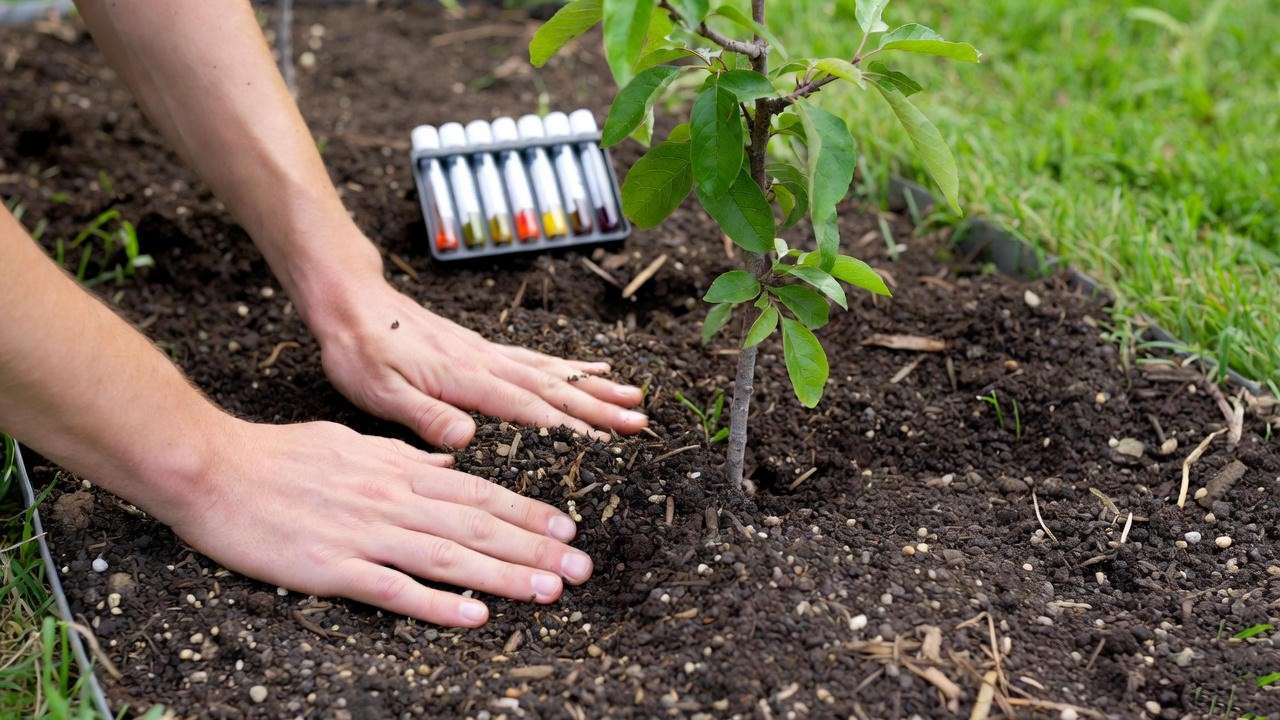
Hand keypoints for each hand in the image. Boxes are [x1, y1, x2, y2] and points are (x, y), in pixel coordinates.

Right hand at [171, 419, 592, 625]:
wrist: (211, 467)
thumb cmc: (280, 455)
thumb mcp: (353, 444)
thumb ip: (404, 457)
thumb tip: (447, 463)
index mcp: (398, 470)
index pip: (478, 492)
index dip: (526, 511)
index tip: (568, 528)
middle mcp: (392, 499)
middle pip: (477, 525)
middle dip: (535, 548)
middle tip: (582, 568)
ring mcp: (364, 533)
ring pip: (449, 556)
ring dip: (503, 576)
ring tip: (549, 591)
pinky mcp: (331, 568)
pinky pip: (393, 589)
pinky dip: (437, 604)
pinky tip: (473, 617)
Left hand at [310, 278, 647, 447]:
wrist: (350, 300)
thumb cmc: (360, 348)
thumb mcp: (378, 389)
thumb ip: (424, 415)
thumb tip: (465, 440)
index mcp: (465, 379)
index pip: (528, 409)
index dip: (569, 429)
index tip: (606, 445)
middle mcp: (486, 363)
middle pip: (555, 389)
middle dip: (599, 408)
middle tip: (640, 423)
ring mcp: (488, 353)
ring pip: (553, 372)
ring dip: (594, 388)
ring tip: (633, 397)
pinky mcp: (482, 348)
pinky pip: (537, 358)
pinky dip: (569, 366)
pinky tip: (590, 368)